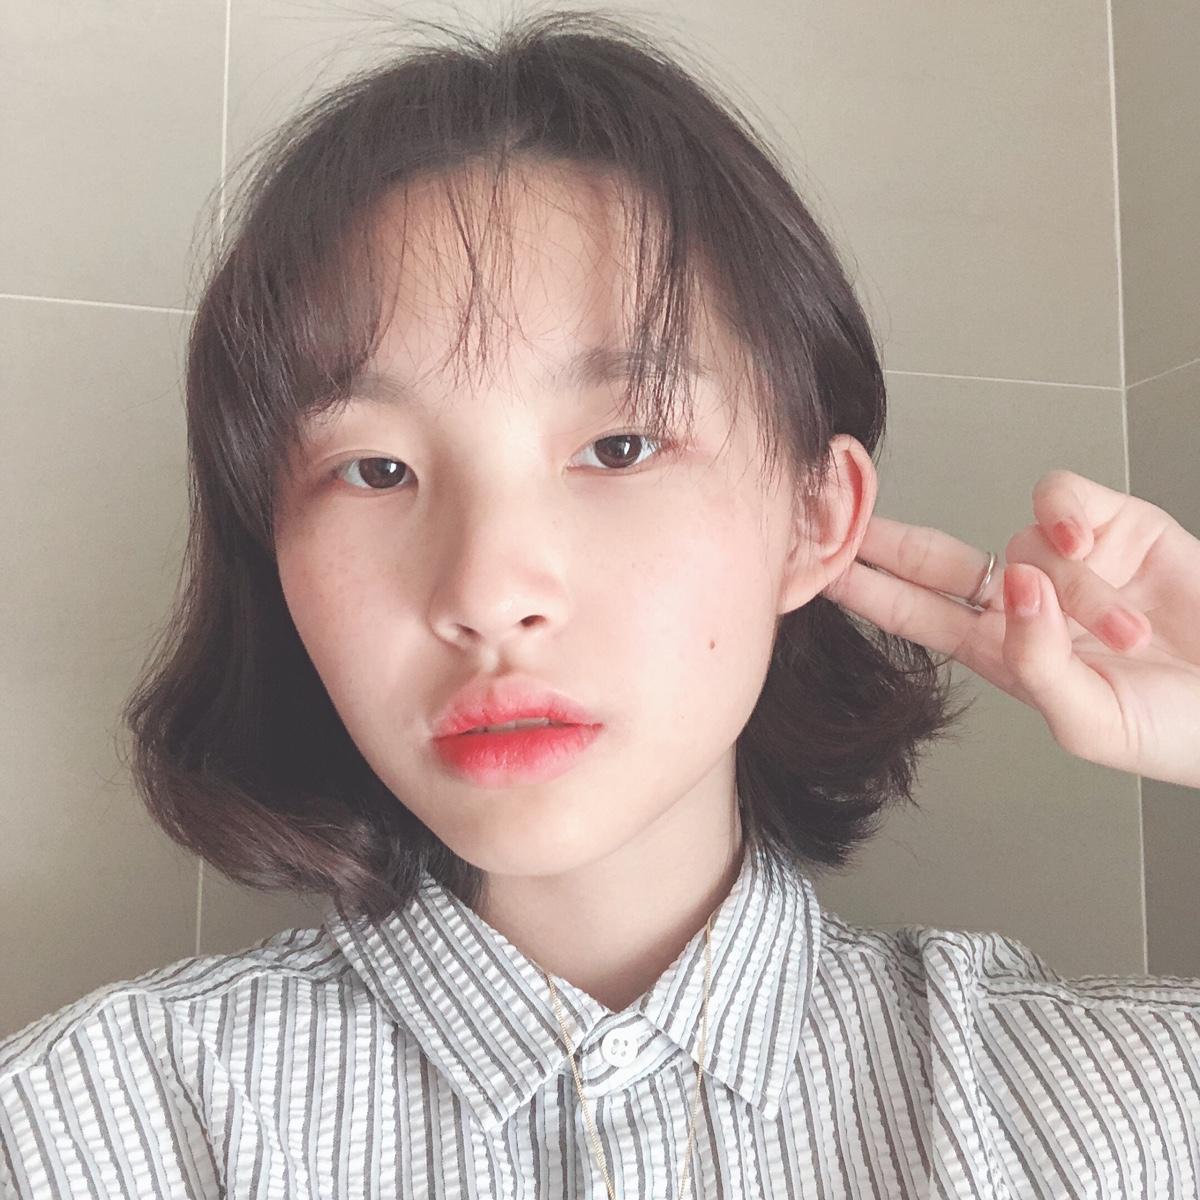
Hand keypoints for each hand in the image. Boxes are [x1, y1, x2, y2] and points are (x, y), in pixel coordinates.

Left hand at [820, 469, 1199, 788]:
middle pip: (938, 560)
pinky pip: (1061, 502)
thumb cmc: (1176, 728)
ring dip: (1074, 590)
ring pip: (1024, 544)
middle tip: (839, 511)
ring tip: (1130, 638)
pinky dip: (1069, 521)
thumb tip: (1015, 587)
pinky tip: (1091, 549)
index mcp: (1006, 651)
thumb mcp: (1090, 721)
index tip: (819, 570)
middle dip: (889, 540)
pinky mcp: (1116, 526)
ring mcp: (1069, 562)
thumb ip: (1037, 662)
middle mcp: (1027, 602)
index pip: (920, 615)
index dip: (871, 591)